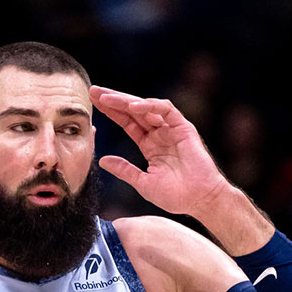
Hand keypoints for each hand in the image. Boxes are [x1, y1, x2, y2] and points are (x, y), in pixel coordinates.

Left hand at [90, 87, 229, 217]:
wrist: (200, 201)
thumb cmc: (176, 195)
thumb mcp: (142, 183)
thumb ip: (124, 170)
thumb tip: (101, 160)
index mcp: (150, 144)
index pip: (127, 122)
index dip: (111, 112)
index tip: (92, 103)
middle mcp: (160, 133)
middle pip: (133, 110)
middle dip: (113, 100)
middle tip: (93, 91)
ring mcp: (172, 128)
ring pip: (146, 106)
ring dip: (126, 100)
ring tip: (106, 97)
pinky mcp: (184, 127)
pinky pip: (166, 110)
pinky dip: (150, 106)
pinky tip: (133, 107)